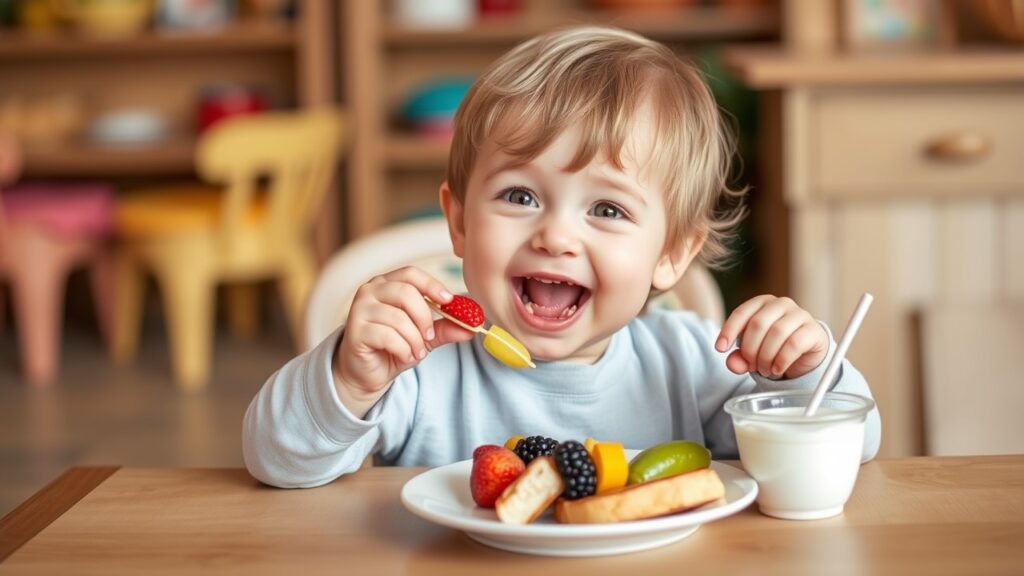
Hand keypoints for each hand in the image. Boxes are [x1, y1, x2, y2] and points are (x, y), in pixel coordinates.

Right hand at [333, 267, 475, 414]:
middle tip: (429, 336)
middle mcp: (370, 291)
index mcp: (386, 284)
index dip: (432, 285)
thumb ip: (445, 328)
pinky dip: (403, 349)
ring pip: (398, 318)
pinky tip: (404, 356)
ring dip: (414, 339)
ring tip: (416, 351)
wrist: (366, 373)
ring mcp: (359, 309)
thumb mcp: (424, 336)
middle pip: (406, 293)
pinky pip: (387, 336)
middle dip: (424, 318)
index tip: (449, 301)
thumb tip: (472, 327)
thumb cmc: (393, 347)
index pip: (411, 274)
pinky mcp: (355, 330)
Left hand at [715, 295, 827, 378]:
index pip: (742, 312)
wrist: (805, 355)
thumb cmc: (774, 348)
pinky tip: (777, 369)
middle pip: (758, 323)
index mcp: (762, 303)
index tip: (720, 348)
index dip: (729, 330)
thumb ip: (739, 358)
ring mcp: (800, 315)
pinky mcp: (813, 330)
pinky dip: (781, 360)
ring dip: (766, 356)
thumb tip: (733, 363)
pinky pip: (794, 344)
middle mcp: (781, 304)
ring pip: (777, 333)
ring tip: (765, 370)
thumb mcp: (752, 353)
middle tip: (751, 366)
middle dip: (750, 349)